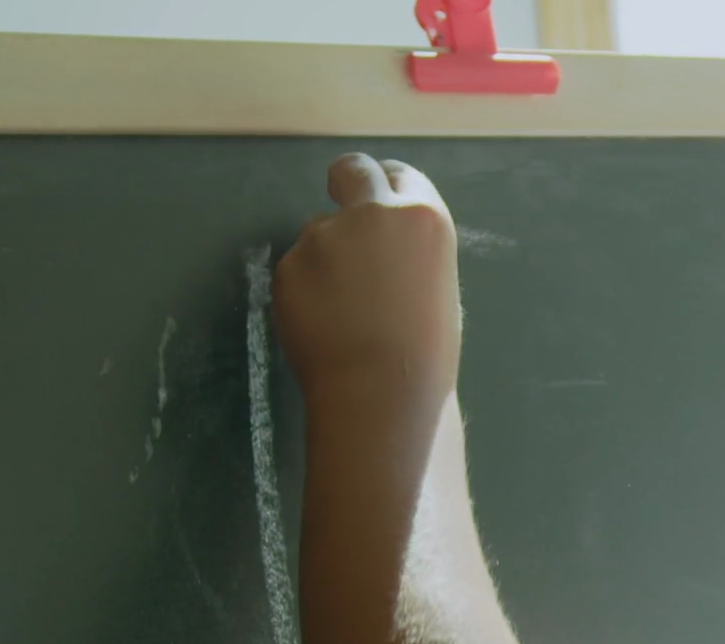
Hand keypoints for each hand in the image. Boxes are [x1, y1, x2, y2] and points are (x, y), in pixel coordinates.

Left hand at [274, 154, 461, 401]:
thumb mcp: (436, 286)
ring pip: (318, 232)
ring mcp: (323, 237)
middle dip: (346, 183)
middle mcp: (371, 213)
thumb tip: (380, 251)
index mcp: (423, 217)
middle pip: (351, 170)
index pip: (398, 175)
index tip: (379, 205)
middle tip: (345, 217)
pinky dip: (305, 290)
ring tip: (343, 311)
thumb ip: (407, 252)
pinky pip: (297, 269)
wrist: (380, 392)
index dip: (386, 189)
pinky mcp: (288, 267)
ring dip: (326, 257)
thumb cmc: (426, 352)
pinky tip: (322, 324)